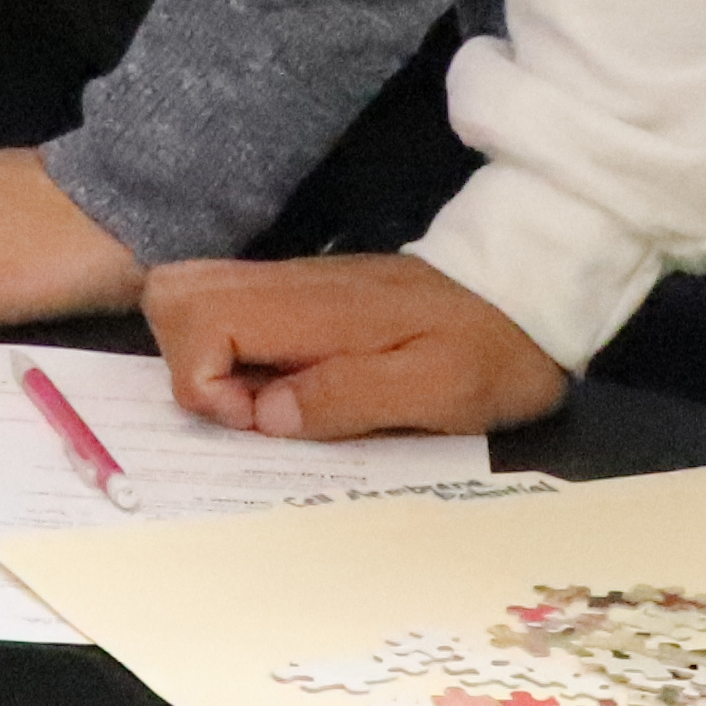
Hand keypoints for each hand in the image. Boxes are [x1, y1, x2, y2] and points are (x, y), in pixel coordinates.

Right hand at [141, 251, 567, 438]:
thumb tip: (265, 414)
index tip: (261, 420)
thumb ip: (349, 397)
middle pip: (173, 294)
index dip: (204, 382)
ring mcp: (294, 286)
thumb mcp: (439, 389)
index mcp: (314, 306)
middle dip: (187, 364)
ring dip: (208, 363)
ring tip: (267, 406)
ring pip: (194, 298)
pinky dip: (233, 356)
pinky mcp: (306, 298)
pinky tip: (286, 390)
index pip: (196, 316)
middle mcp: (290, 285)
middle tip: (252, 412)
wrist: (532, 294)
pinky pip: (233, 313)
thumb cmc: (494, 348)